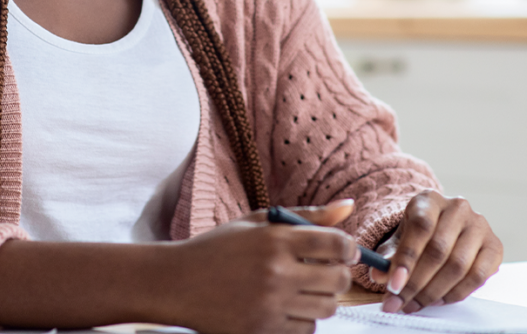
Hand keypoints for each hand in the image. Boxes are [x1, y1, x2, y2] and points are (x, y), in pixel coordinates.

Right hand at [162, 200, 358, 333]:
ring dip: (321, 298)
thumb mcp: (257, 222)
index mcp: (274, 240)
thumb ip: (306, 215)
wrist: (177, 283)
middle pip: (337, 280)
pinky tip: (284, 305)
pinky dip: (301, 318)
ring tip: (301, 287)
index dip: (349, 247)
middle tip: (325, 270)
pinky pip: (305, 329)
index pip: (335, 244)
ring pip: (325, 308)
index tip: (344, 251)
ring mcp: (270, 305)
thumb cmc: (218, 248)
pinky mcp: (263, 330)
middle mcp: (275, 273)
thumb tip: (349, 206)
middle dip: (339, 274)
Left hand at [369, 191, 501, 313]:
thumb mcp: (398, 239)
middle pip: (439, 250)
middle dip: (416, 283)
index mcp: (430, 200)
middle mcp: (458, 208)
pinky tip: (437, 300)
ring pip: (458, 266)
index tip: (392, 285)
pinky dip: (455, 293)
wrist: (444, 229)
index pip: (421, 227)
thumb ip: (387, 256)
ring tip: (414, 304)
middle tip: (399, 302)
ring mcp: (480, 226)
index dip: (407, 258)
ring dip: (433, 292)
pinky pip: (477, 276)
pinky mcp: (495, 246)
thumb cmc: (417, 235)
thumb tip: (379, 274)